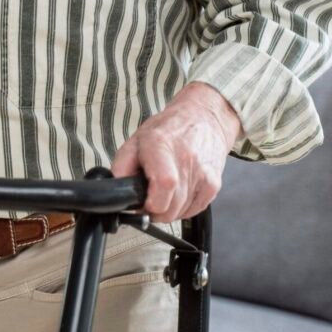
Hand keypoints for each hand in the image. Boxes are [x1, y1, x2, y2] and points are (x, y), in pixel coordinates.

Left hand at [109, 81, 241, 220]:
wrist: (204, 119)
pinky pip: (194, 211)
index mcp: (161, 146)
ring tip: (164, 190)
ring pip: (181, 213)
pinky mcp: (214, 184)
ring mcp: (203, 173)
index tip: (143, 203)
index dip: (151, 204)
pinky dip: (182, 208)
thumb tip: (117, 190)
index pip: (164, 185)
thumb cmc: (169, 129)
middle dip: (155, 211)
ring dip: (168, 209)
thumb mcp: (136, 140)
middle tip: (150, 198)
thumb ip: (122, 166)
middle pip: (170, 207)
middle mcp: (186, 160)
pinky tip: (178, 192)